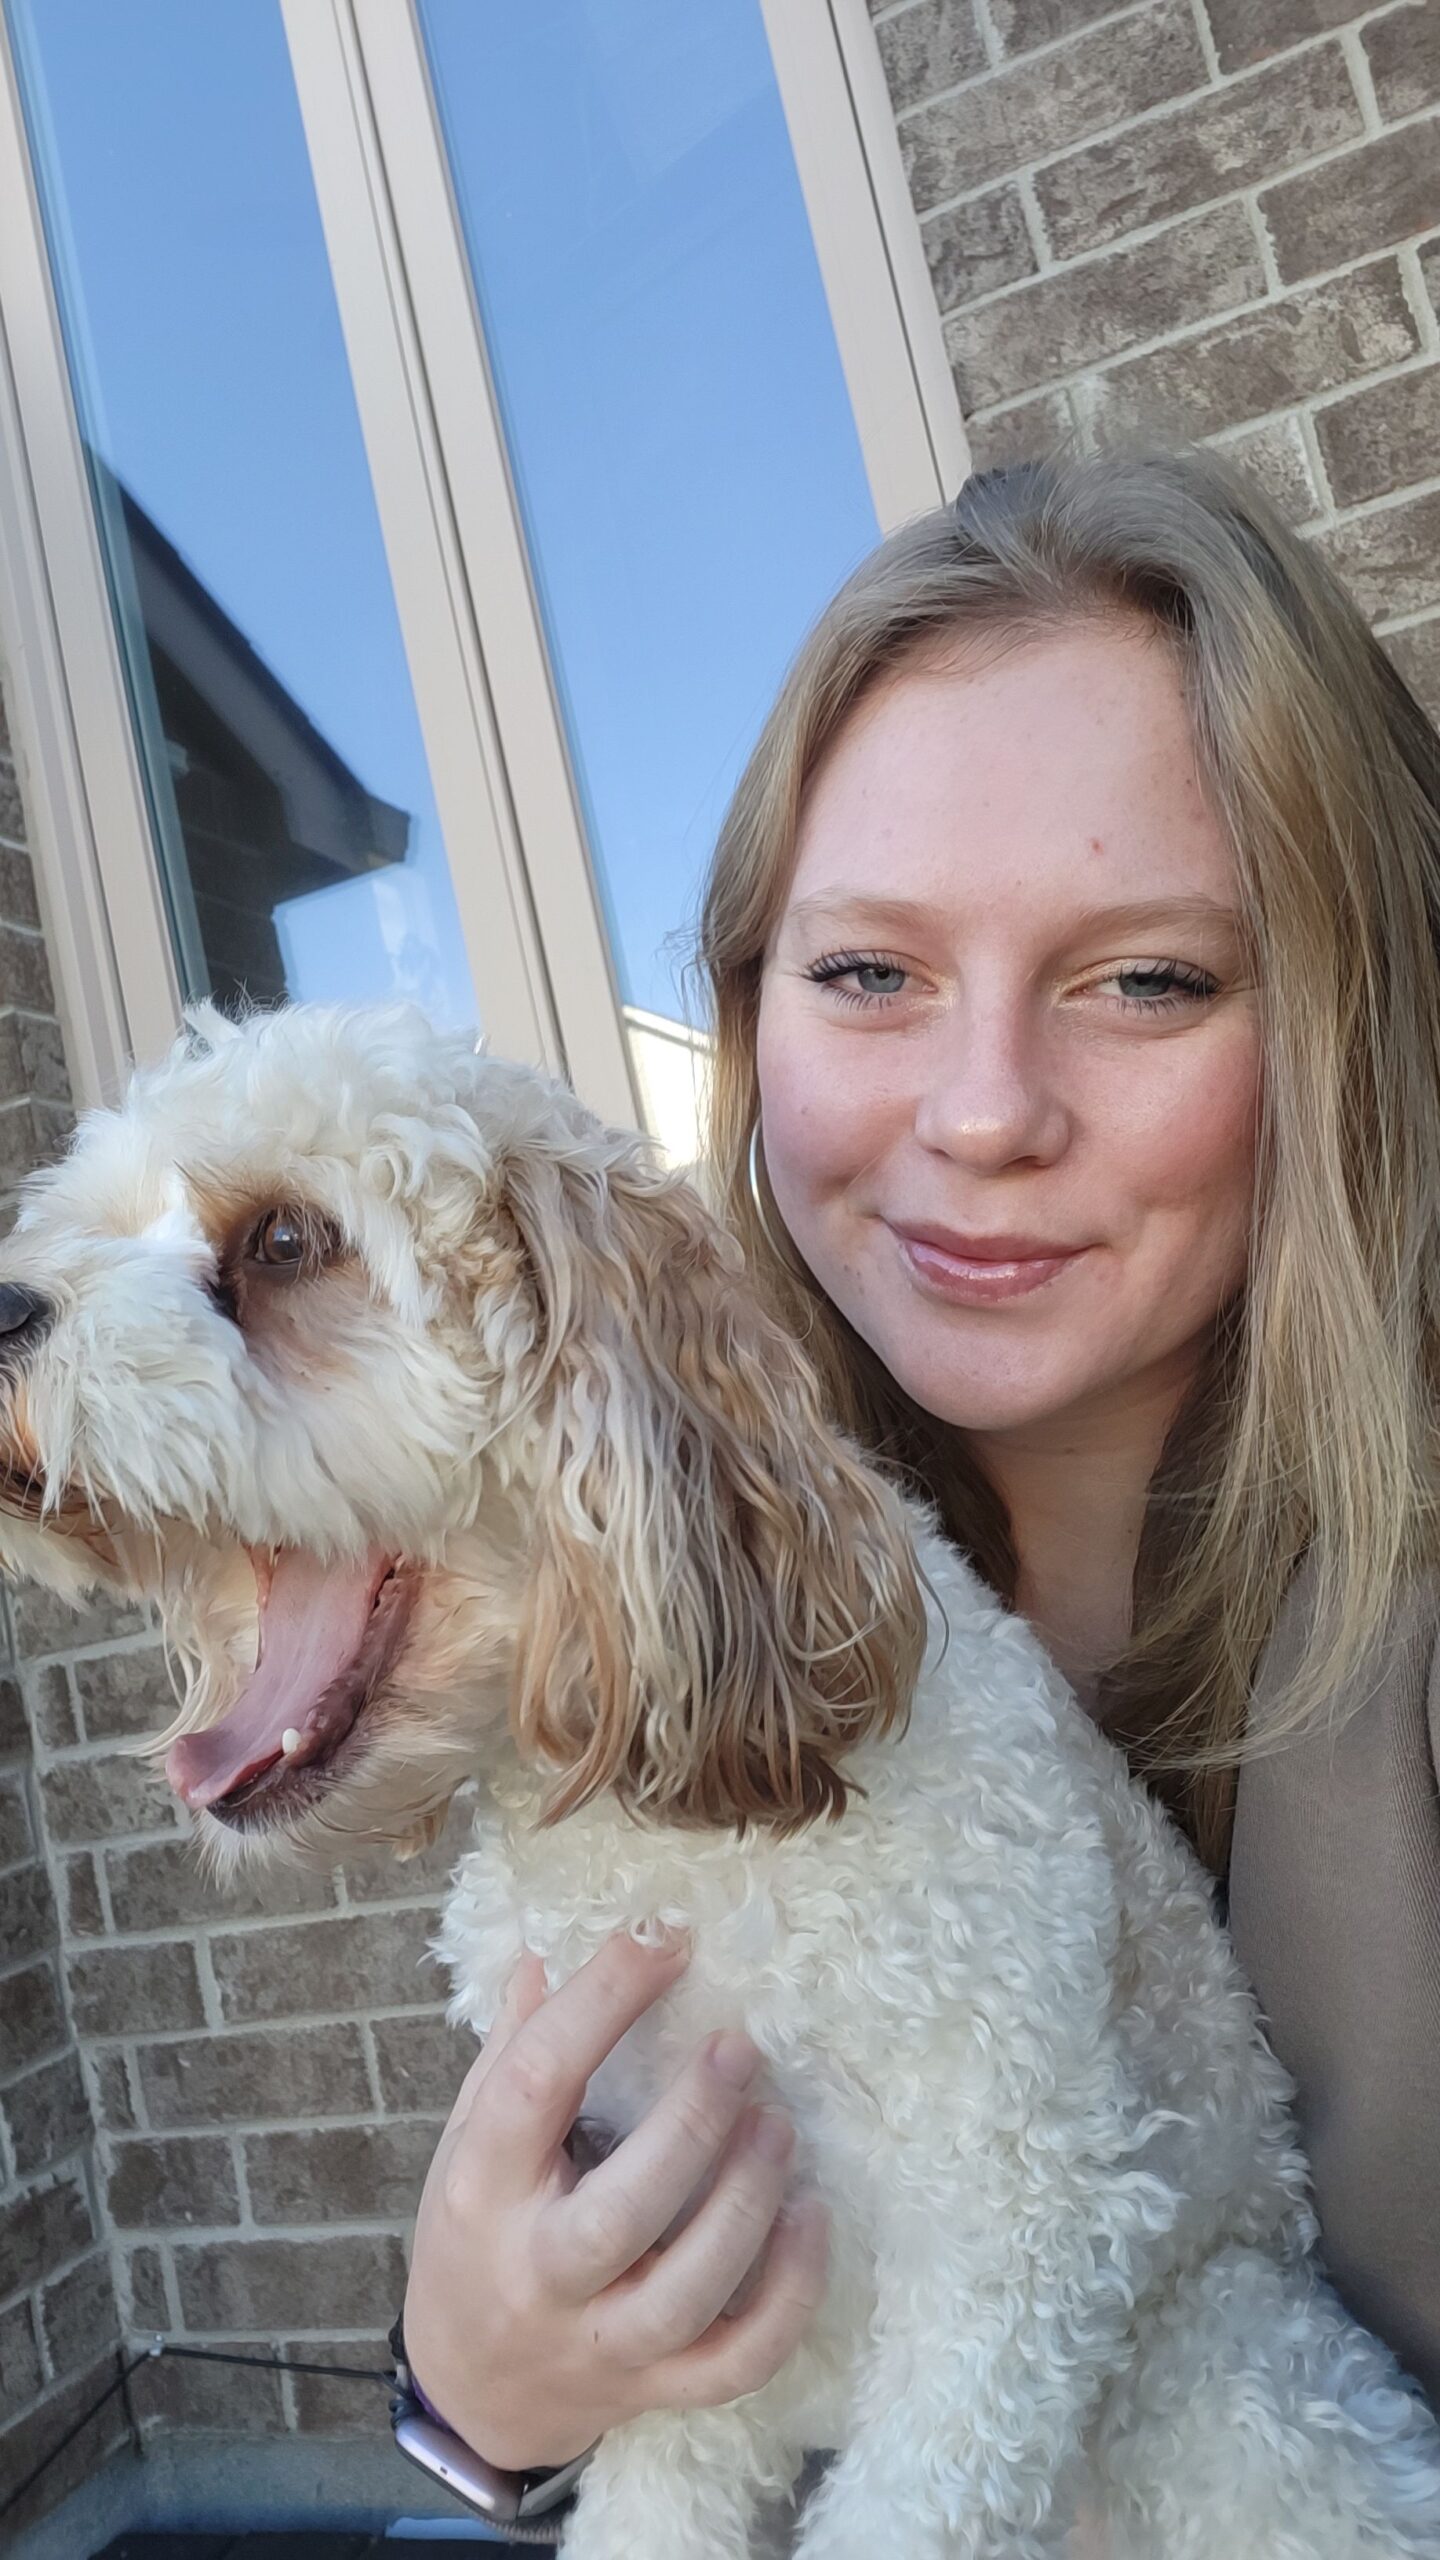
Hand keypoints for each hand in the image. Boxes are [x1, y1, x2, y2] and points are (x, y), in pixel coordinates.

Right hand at [403, 1928, 828, 2470]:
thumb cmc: (475, 2236)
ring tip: (778, 2125)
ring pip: (689, 2293)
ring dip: (747, 2203)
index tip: (662, 1941)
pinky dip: (789, 2295)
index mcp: (483, 2191)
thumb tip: (546, 1953)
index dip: (601, 2003)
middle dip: (692, 2124)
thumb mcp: (468, 2142)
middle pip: (622, 2212)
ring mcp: (601, 2343)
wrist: (470, 2390)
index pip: (535, 2084)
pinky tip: (812, 2219)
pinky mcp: (655, 2390)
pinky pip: (738, 2360)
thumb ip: (510, 2052)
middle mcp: (539, 2274)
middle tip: (740, 2048)